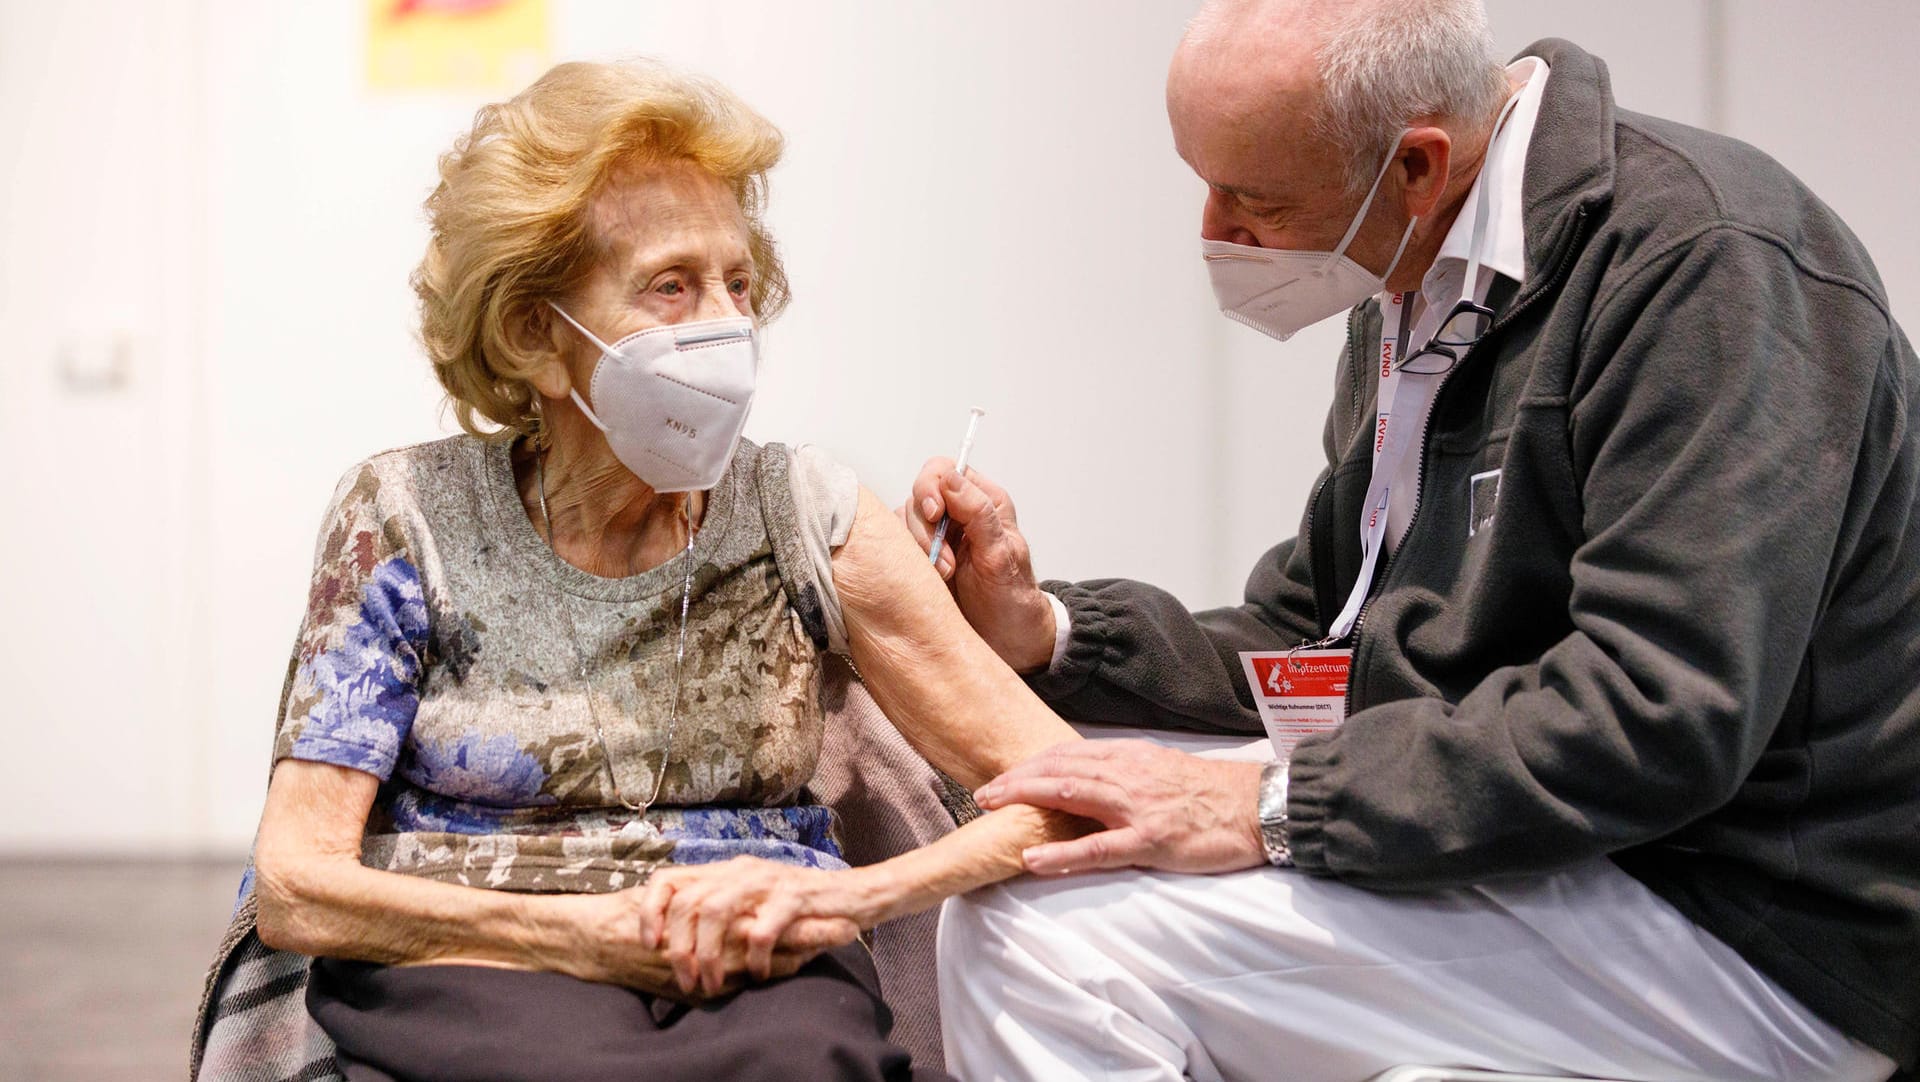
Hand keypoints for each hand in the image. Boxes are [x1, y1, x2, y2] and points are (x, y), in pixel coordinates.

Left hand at [637, 858, 873, 997]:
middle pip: (687, 901)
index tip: (651, 945)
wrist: (854, 893)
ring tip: (713, 984)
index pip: (669, 879)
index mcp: (725, 871)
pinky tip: (759, 975)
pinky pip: (762, 930)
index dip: (651, 911)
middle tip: (687, 981)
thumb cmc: (799, 906)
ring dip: (708, 954)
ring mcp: (767, 881)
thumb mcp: (753, 904)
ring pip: (716, 912)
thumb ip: (722, 913)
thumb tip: (676, 943)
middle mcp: (740, 870)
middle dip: (680, 947)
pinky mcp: (794, 897)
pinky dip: (754, 958)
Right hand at [901, 458, 1056, 671]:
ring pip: (903, 523)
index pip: (944, 471)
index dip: (931, 487)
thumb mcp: (1002, 556)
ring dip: (917, 549)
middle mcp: (957, 515)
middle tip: (945, 563)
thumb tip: (950, 478)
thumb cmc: (1013, 600)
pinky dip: (906, 564)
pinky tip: (927, 582)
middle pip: (918, 497)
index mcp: (983, 501)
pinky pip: (897, 549)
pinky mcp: (919, 563)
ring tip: (943, 577)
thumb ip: (978, 513)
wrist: (1010, 643)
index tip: (936, 516)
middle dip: (925, 528)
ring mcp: (936, 539)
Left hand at [973, 740, 1267, 875]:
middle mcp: (1127, 776)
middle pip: (1059, 771)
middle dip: (1017, 780)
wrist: (1257, 805)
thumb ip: (1127, 772)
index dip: (1032, 764)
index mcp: (1130, 758)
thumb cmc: (1212, 793)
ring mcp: (1137, 808)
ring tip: (992, 809)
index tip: (1005, 774)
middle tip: (982, 792)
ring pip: (1070, 797)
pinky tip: (1033, 857)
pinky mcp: (1151, 841)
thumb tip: (1091, 778)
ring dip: (1026, 800)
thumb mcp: (1163, 769)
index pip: (1069, 755)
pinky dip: (1061, 853)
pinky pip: (1098, 849)